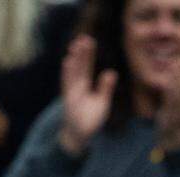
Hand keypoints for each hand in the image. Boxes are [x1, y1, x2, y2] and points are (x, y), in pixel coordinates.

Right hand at [59, 35, 117, 155]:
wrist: (78, 135)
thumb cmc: (90, 119)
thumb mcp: (102, 102)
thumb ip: (105, 88)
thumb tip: (111, 72)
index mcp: (84, 86)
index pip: (86, 67)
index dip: (88, 55)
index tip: (89, 41)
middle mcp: (76, 87)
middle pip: (79, 67)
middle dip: (81, 53)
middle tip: (83, 38)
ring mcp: (71, 93)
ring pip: (72, 73)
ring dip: (74, 60)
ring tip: (75, 47)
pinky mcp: (68, 100)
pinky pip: (67, 84)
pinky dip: (67, 73)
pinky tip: (68, 62)